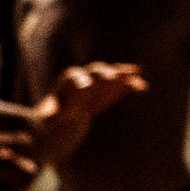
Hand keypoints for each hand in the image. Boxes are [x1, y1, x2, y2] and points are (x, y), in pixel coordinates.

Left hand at [30, 63, 144, 164]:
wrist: (65, 115)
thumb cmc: (56, 116)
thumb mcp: (49, 118)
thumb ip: (50, 115)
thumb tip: (47, 119)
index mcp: (67, 85)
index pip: (72, 77)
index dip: (79, 80)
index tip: (86, 86)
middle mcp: (84, 79)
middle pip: (93, 72)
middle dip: (102, 73)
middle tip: (111, 76)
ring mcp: (98, 84)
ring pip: (111, 75)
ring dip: (122, 74)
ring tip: (136, 73)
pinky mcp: (109, 91)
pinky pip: (121, 85)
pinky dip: (130, 83)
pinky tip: (143, 86)